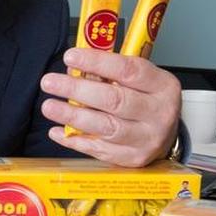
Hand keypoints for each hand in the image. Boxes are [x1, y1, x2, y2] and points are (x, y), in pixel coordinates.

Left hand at [39, 48, 180, 165]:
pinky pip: (98, 150)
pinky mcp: (132, 158)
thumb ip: (108, 73)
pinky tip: (57, 130)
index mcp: (162, 86)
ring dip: (73, 116)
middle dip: (77, 90)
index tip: (70, 56)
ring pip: (105, 127)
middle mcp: (159, 113)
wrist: (166, 134)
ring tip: (49, 106)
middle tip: (50, 82)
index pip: (128, 70)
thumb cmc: (147, 100)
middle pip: (114, 100)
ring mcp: (147, 139)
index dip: (96, 62)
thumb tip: (73, 70)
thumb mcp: (137, 79)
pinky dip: (74, 140)